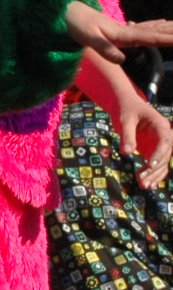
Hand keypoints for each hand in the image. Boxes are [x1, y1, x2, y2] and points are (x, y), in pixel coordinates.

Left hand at [64, 3, 172, 63]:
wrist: (63, 10)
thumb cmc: (74, 23)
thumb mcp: (86, 37)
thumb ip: (104, 48)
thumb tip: (122, 59)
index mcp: (122, 34)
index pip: (150, 37)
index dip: (167, 39)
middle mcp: (126, 31)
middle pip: (156, 31)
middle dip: (172, 31)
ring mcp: (122, 29)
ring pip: (151, 29)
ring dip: (167, 28)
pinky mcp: (116, 30)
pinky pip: (142, 28)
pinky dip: (155, 26)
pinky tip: (160, 23)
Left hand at [112, 75, 172, 189]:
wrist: (124, 104)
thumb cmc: (125, 109)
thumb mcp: (124, 119)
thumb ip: (126, 135)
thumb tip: (126, 153)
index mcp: (161, 126)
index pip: (165, 141)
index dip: (159, 154)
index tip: (150, 165)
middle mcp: (165, 136)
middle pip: (165, 155)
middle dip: (154, 168)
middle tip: (141, 179)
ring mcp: (160, 144)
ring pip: (163, 162)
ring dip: (154, 175)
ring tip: (143, 185)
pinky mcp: (153, 150)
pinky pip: (157, 164)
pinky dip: (153, 174)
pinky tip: (147, 185)